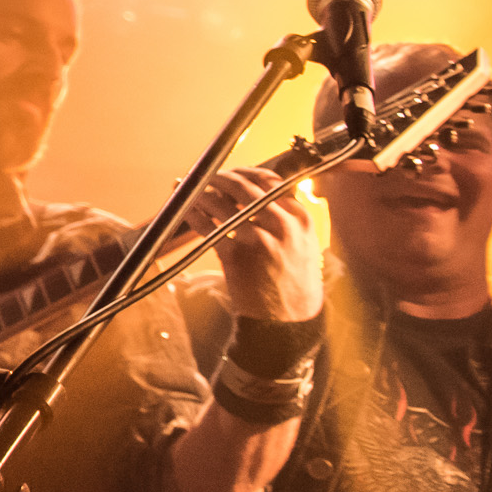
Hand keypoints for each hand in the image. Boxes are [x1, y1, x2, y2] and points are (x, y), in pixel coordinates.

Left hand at [187, 165, 321, 321]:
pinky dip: (195, 216)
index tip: (230, 173)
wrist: (290, 318)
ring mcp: (259, 240)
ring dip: (201, 194)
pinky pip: (209, 228)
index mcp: (300, 218)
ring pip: (223, 205)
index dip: (244, 173)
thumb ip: (285, 216)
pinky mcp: (237, 257)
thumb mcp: (303, 242)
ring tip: (190, 191)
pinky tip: (188, 211)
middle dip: (219, 178)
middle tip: (204, 177)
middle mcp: (282, 225)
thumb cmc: (293, 279)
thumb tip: (256, 191)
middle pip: (244, 187)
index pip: (270, 181)